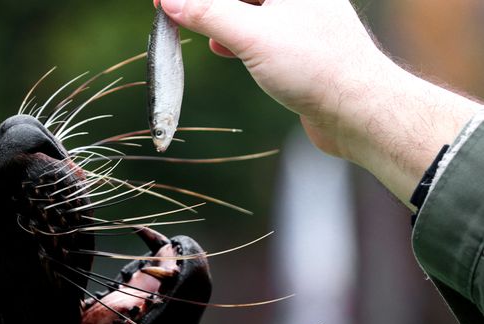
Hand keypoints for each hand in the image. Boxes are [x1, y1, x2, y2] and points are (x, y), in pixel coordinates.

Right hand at [158, 0, 480, 205]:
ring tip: (198, 30)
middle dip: (210, 5)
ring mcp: (304, 19)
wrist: (359, 110)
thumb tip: (170, 0)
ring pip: (252, 11)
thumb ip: (208, 13)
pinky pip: (263, 32)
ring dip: (222, 20)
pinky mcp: (304, 46)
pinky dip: (239, 38)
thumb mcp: (251, 35)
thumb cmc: (315, 66)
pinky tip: (224, 49)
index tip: (165, 0)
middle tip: (177, 12)